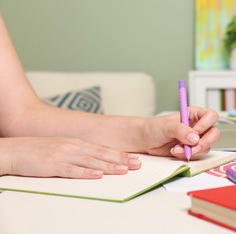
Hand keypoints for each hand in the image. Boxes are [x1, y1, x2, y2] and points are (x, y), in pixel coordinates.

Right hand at [0, 137, 140, 178]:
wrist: (15, 150)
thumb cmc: (39, 150)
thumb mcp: (63, 148)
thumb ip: (80, 152)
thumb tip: (97, 159)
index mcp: (77, 143)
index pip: (103, 149)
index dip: (120, 154)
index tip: (134, 158)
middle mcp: (73, 147)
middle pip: (102, 154)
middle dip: (120, 159)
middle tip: (136, 164)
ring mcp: (64, 155)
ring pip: (91, 161)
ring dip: (108, 166)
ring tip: (123, 170)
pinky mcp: (53, 165)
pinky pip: (72, 170)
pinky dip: (86, 173)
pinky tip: (97, 176)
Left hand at [140, 106, 220, 159]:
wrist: (145, 140)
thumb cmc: (155, 127)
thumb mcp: (167, 126)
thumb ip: (181, 130)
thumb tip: (195, 138)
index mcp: (195, 114)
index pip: (211, 116)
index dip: (206, 125)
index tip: (195, 132)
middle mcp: (198, 126)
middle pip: (214, 133)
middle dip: (204, 142)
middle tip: (192, 147)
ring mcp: (196, 139)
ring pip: (207, 146)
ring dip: (193, 151)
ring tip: (176, 149)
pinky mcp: (192, 150)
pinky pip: (198, 155)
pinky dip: (187, 156)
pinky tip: (175, 152)